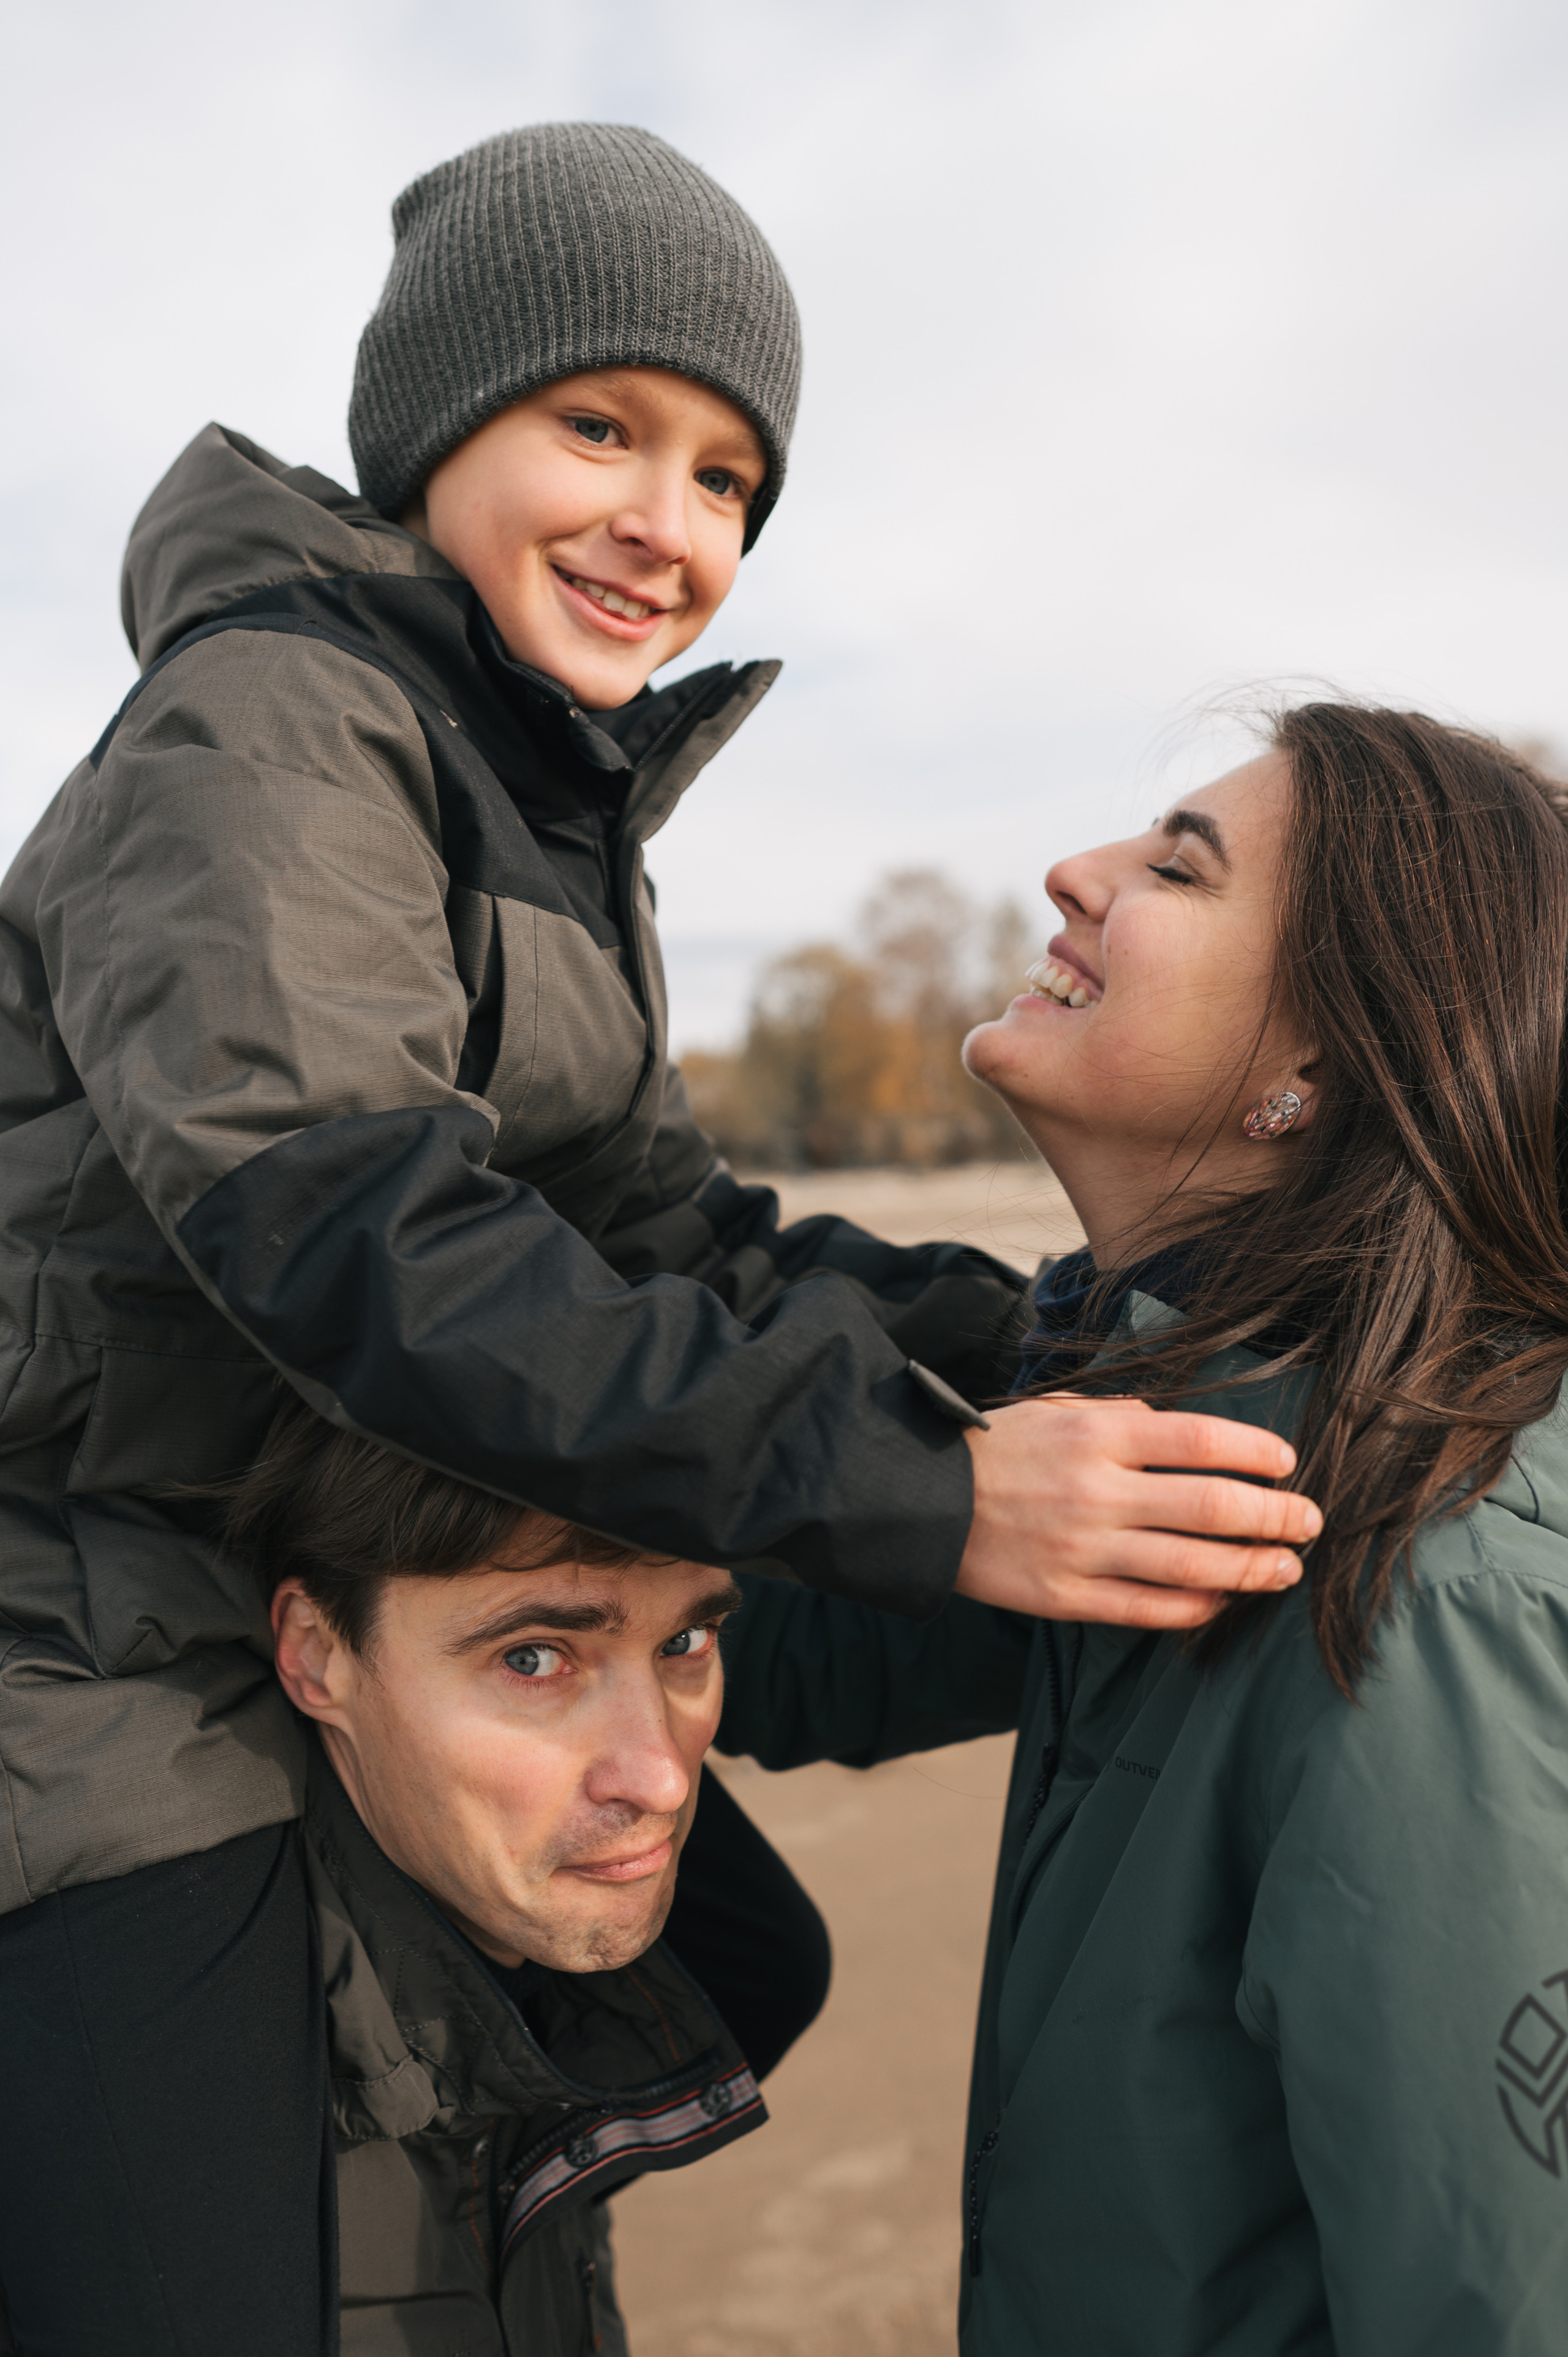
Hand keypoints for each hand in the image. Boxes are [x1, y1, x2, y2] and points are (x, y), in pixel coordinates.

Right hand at [954, 1394, 1320, 1628]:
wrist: (918, 1501)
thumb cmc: (996, 1449)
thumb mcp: (1056, 1409)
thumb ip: (1122, 1415)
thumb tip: (1187, 1434)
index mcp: (1097, 1434)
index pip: (1199, 1439)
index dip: (1255, 1452)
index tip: (1287, 1462)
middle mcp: (1096, 1490)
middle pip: (1210, 1506)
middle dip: (1274, 1516)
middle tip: (1309, 1522)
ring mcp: (1082, 1549)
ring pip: (1190, 1566)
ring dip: (1250, 1568)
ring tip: (1284, 1568)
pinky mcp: (1065, 1598)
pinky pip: (1147, 1610)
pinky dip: (1194, 1610)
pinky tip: (1221, 1602)